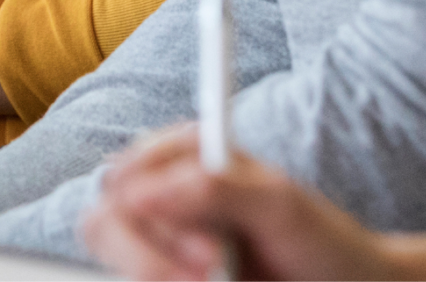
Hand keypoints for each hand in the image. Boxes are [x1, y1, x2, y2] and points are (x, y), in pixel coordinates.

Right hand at [83, 126, 408, 281]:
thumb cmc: (320, 241)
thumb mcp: (278, 204)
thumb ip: (215, 187)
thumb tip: (144, 191)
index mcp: (186, 155)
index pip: (126, 173)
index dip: (151, 213)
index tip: (207, 253)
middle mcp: (165, 195)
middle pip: (105, 220)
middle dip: (151, 258)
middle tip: (211, 279)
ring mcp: (162, 242)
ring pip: (116, 260)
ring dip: (160, 276)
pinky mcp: (165, 273)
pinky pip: (133, 280)